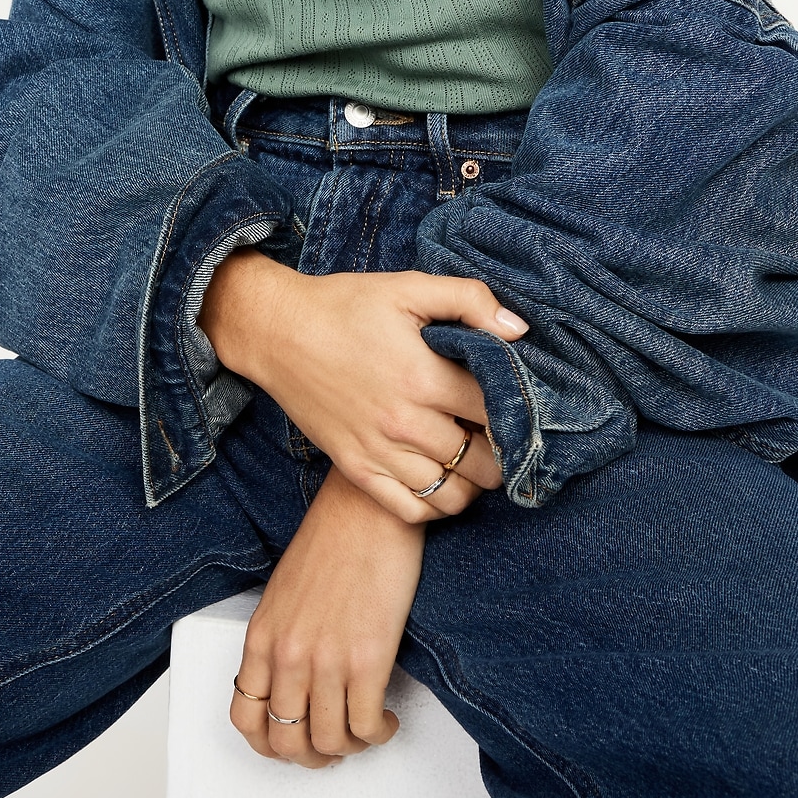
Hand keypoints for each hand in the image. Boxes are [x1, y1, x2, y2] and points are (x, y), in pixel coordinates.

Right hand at [199, 253, 526, 522]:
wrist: (276, 332)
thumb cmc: (344, 305)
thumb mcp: (408, 287)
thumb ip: (469, 300)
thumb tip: (519, 330)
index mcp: (422, 377)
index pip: (495, 410)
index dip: (517, 409)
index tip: (521, 403)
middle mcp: (403, 423)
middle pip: (481, 461)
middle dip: (502, 450)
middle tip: (504, 433)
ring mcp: (378, 452)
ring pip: (451, 494)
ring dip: (474, 481)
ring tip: (477, 457)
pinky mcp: (356, 469)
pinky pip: (410, 510)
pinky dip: (436, 505)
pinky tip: (443, 480)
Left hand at [230, 468, 423, 770]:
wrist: (367, 508)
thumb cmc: (332, 540)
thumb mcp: (284, 594)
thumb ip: (280, 639)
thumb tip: (293, 684)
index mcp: (261, 638)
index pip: (246, 719)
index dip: (269, 744)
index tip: (291, 742)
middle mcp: (287, 655)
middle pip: (287, 741)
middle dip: (312, 755)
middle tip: (333, 744)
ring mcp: (326, 661)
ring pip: (329, 742)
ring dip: (349, 746)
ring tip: (365, 728)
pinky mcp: (368, 660)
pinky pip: (367, 727)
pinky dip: (378, 733)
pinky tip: (385, 718)